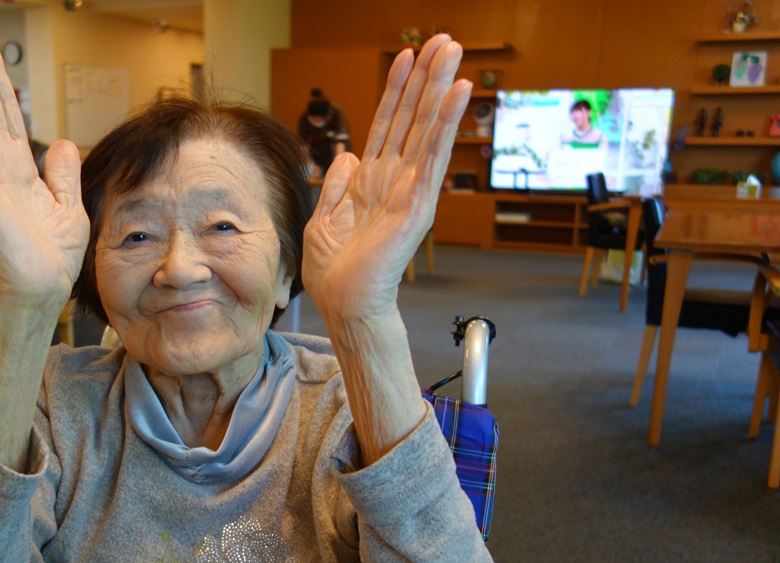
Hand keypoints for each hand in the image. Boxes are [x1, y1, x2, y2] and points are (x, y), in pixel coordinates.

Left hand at [303, 36, 469, 322]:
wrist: (345, 304)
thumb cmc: (335, 273)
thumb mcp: (323, 220)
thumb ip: (335, 186)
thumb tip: (345, 156)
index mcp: (372, 182)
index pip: (387, 125)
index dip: (395, 90)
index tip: (406, 57)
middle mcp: (395, 181)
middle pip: (412, 118)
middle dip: (427, 78)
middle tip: (444, 41)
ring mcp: (410, 191)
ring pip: (427, 130)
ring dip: (441, 90)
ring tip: (453, 54)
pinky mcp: (417, 205)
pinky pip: (432, 158)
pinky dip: (445, 125)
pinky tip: (456, 96)